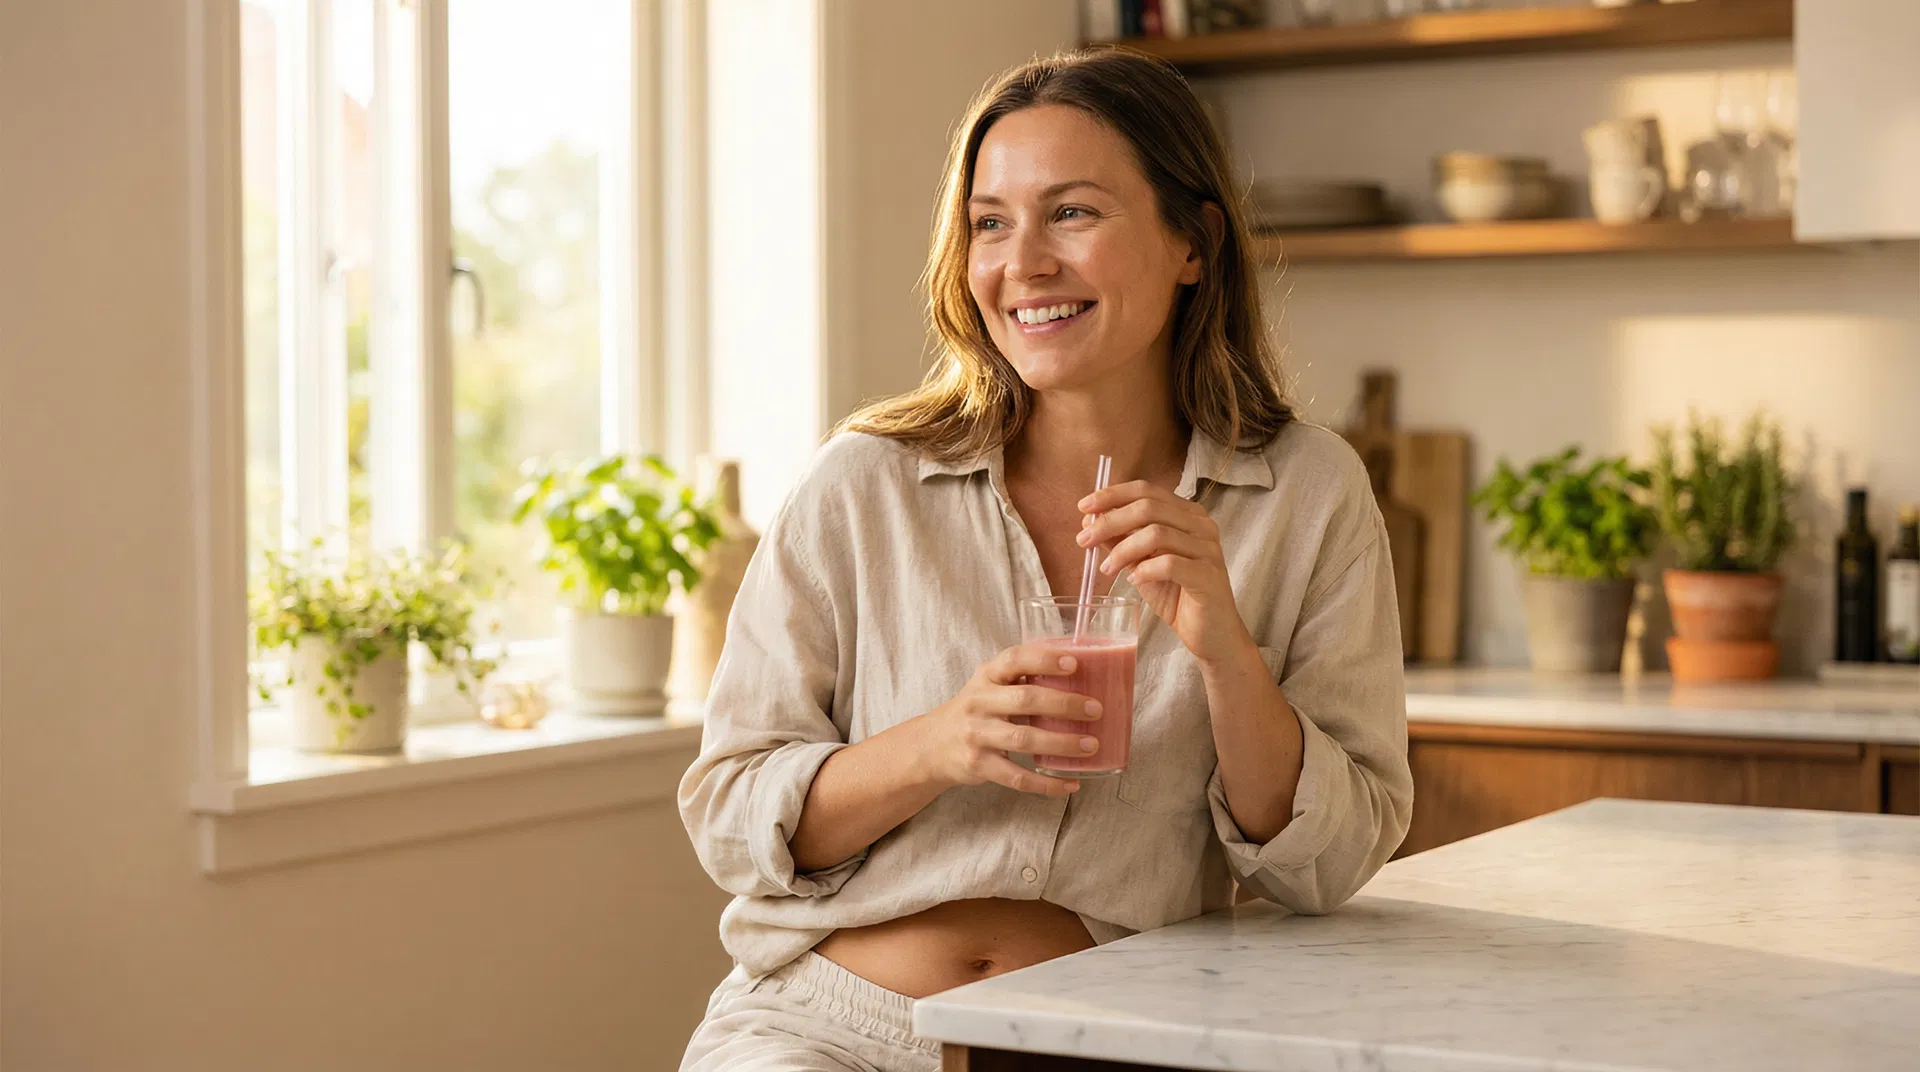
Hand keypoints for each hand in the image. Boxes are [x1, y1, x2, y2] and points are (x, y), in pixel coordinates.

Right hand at [912, 645, 1103, 796]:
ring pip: (1024, 739)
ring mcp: (977, 735)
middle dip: (1064, 704)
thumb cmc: (976, 710)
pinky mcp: (979, 765)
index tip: (1074, 663)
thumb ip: (1022, 678)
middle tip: (1095, 709)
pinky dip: (1047, 784)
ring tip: (1091, 745)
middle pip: (1025, 700)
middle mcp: (979, 702)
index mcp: (986, 676)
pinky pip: (1018, 777)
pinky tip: (1071, 784)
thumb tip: (1082, 674)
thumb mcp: (989, 685)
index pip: (1014, 659)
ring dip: (1062, 743)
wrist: (932, 745)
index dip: (1044, 660)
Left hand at [1079, 481, 1252, 665]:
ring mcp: (1208, 549)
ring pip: (1157, 534)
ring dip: (1123, 550)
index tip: (1084, 506)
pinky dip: (1145, 570)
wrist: (1210, 633)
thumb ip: (1121, 540)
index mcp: (1187, 514)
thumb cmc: (1177, 595)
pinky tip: (1133, 580)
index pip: (1147, 490)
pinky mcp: (1208, 576)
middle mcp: (1202, 525)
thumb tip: (1090, 521)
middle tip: (1084, 539)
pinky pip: (1170, 564)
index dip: (1113, 495)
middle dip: (1110, 521)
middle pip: (1149, 508)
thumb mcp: (1142, 563)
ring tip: (1107, 569)